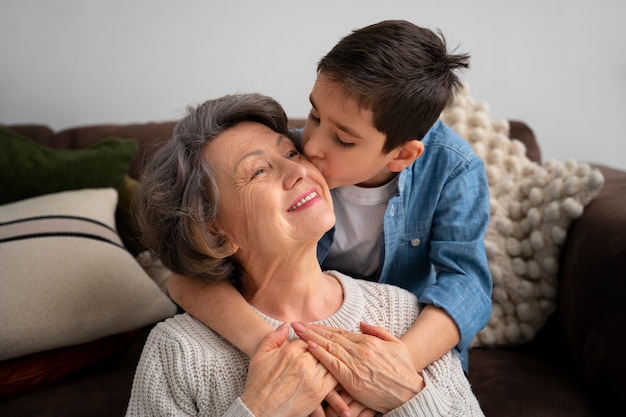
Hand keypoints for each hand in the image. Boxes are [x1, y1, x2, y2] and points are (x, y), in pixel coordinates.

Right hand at [241, 324, 337, 416]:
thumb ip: (273, 337)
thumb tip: (286, 325)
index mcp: (291, 350)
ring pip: (330, 361)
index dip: (310, 340)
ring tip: (339, 360)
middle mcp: (304, 361)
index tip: (312, 344)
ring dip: (333, 360)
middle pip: (321, 349)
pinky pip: (335, 379)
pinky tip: (339, 374)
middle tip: (328, 351)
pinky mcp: (319, 392)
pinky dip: (337, 375)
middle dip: (322, 350)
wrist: (259, 410)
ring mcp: (313, 377)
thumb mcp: (260, 354)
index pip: (308, 338)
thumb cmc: (258, 383)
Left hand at [292, 321, 423, 412]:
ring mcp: (356, 364)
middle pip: (331, 337)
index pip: (341, 332)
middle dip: (312, 330)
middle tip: (295, 324)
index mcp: (368, 341)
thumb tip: (360, 323)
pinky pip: (333, 365)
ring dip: (311, 339)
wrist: (411, 393)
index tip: (310, 324)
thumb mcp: (396, 345)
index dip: (324, 328)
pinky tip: (309, 347)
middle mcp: (360, 350)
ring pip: (329, 348)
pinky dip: (320, 355)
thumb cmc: (404, 370)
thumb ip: (378, 331)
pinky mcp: (353, 379)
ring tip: (297, 332)